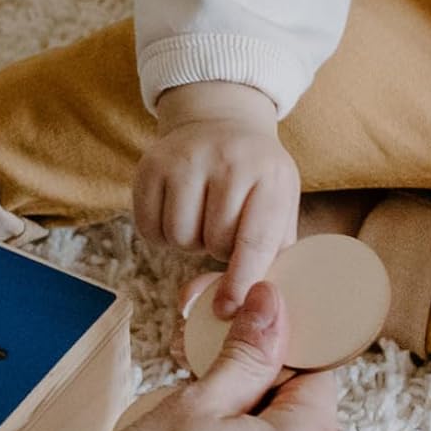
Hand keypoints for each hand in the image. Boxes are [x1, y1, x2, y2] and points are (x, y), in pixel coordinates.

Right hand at [133, 81, 300, 318]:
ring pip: (179, 237)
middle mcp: (230, 162)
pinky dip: (161, 234)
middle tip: (223, 231)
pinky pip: (148, 227)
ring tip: (202, 220)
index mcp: (272, 177)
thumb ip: (276, 249)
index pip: (255, 240)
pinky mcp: (151, 164)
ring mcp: (187, 159)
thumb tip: (257, 303)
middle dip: (218, 250)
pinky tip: (177, 214)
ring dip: (189, 243)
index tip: (228, 309)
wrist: (220, 121)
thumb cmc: (256, 177)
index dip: (241, 281)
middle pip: (214, 242)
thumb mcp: (282, 202)